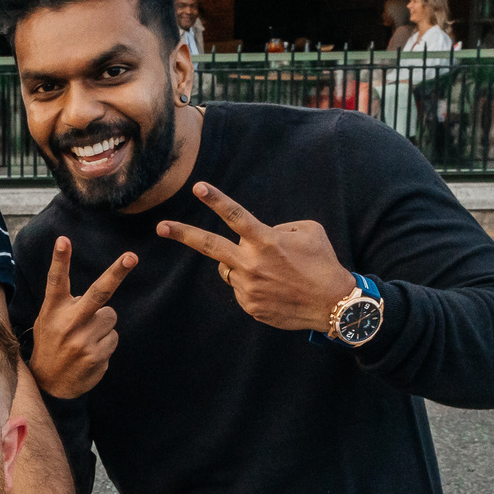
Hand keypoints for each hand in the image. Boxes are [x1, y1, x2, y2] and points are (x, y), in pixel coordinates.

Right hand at [29, 237, 134, 397]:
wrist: (48, 384)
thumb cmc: (51, 344)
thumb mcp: (48, 321)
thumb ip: (67, 305)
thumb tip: (96, 294)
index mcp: (53, 310)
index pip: (57, 281)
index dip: (60, 260)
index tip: (63, 240)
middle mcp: (69, 323)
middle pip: (99, 293)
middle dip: (116, 272)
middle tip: (132, 256)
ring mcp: (83, 341)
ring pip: (111, 317)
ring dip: (102, 326)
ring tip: (84, 340)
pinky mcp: (97, 356)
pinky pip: (113, 338)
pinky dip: (105, 343)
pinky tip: (89, 353)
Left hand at [157, 182, 354, 334]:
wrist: (333, 305)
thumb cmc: (322, 263)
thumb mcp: (308, 232)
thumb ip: (277, 228)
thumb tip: (257, 235)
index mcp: (266, 241)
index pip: (236, 216)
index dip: (216, 200)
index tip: (197, 187)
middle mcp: (252, 264)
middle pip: (210, 246)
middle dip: (183, 234)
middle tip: (161, 227)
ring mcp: (248, 287)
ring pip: (230, 269)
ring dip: (244, 265)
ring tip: (273, 273)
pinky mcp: (250, 306)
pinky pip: (242, 289)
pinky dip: (254, 285)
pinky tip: (276, 289)